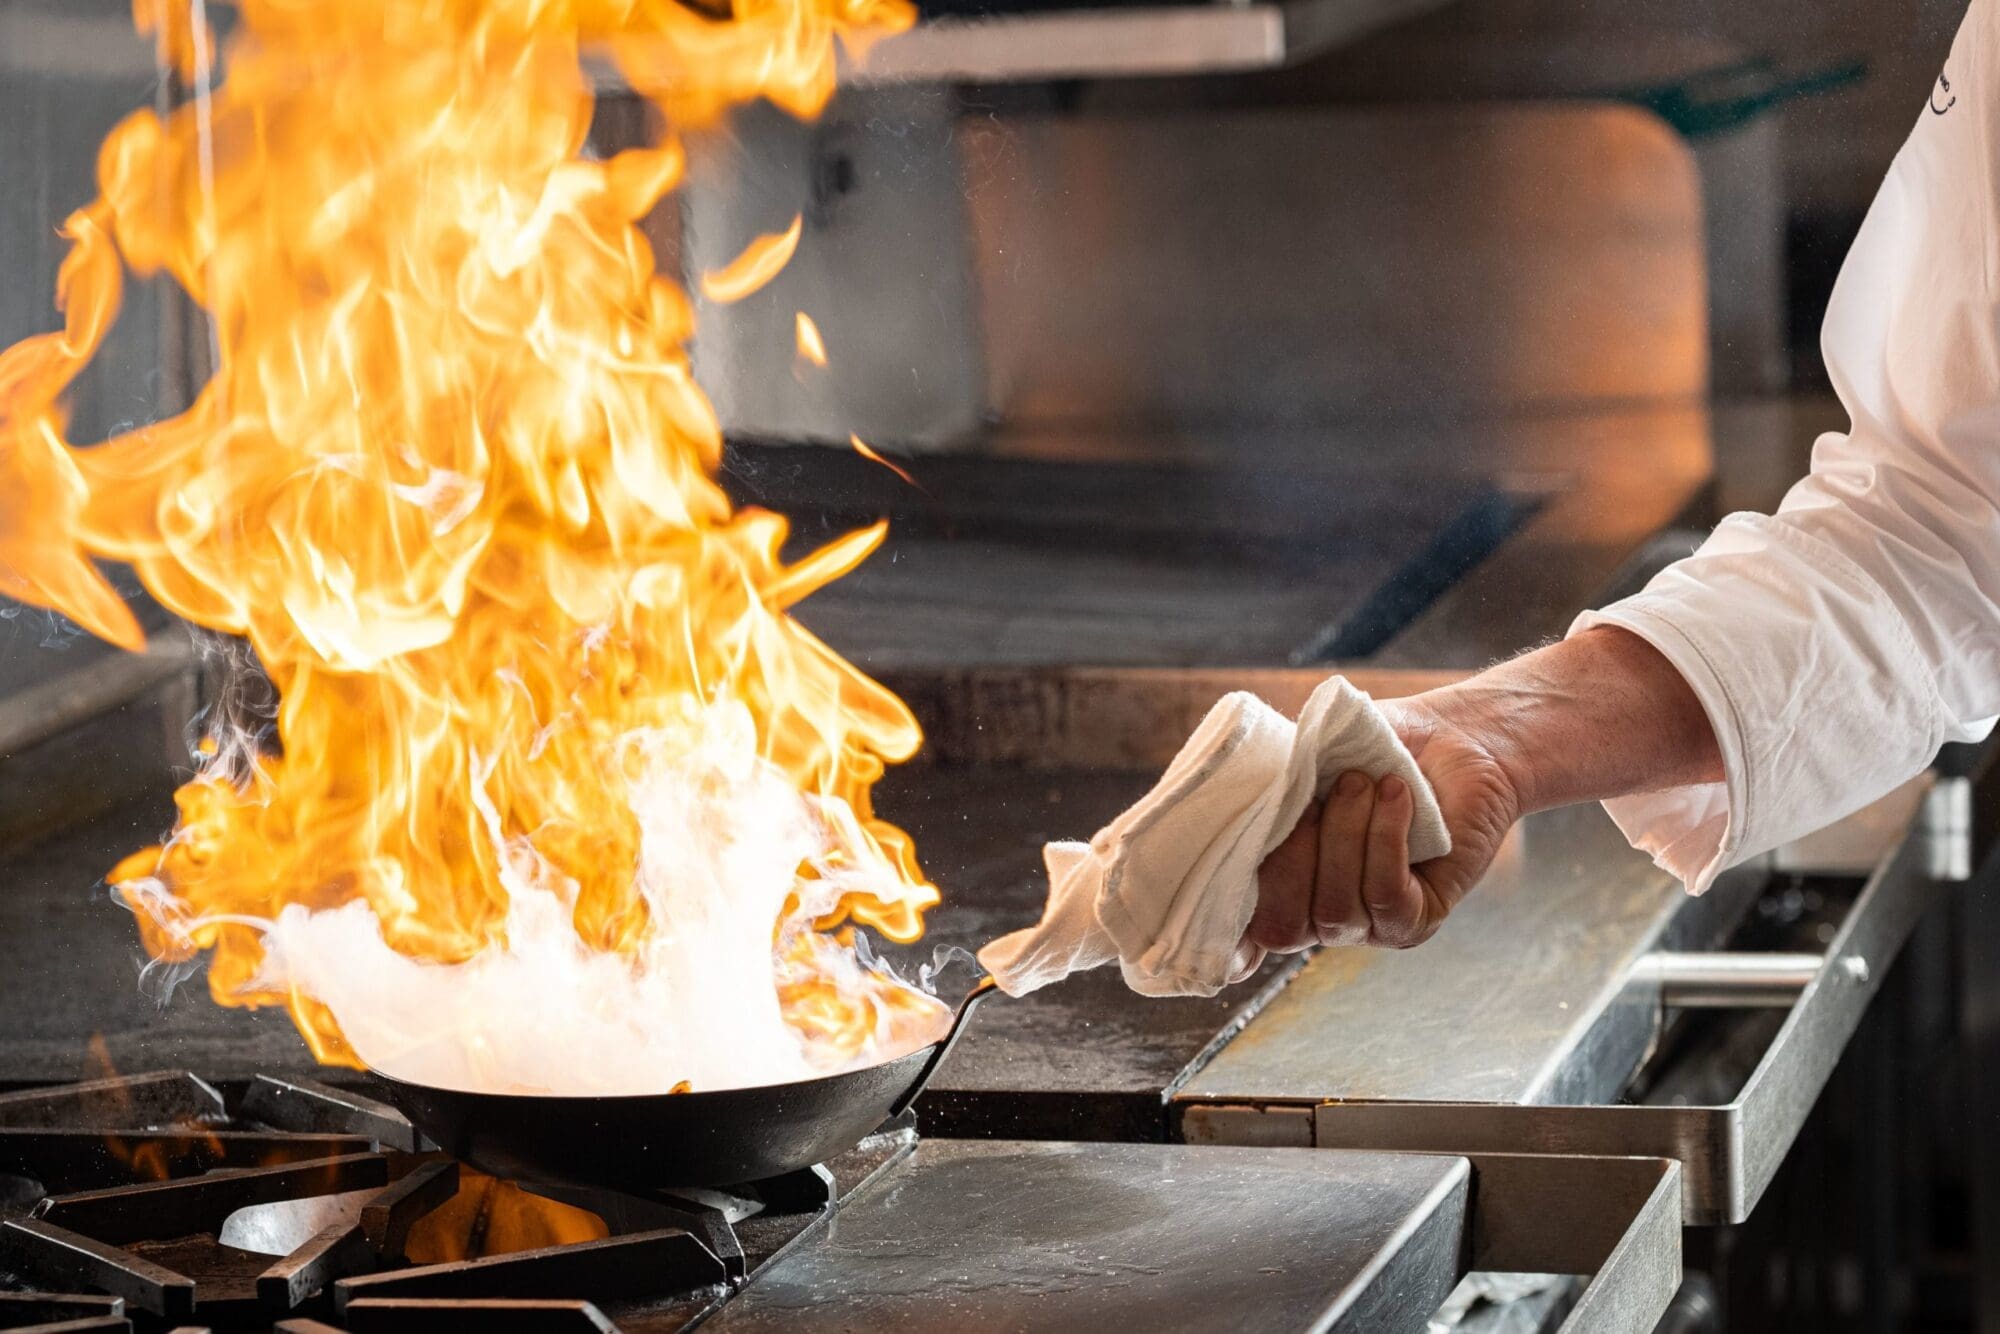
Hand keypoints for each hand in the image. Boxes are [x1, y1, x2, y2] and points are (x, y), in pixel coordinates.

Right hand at [1245, 696, 1522, 951]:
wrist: (1452, 738)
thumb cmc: (1373, 748)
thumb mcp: (1308, 758)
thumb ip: (1270, 782)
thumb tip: (1240, 795)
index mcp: (1279, 884)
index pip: (1241, 933)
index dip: (1226, 940)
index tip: (1213, 922)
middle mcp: (1317, 915)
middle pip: (1279, 926)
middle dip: (1289, 858)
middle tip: (1316, 796)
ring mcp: (1366, 926)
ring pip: (1335, 909)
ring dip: (1345, 835)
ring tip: (1361, 780)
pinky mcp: (1416, 920)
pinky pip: (1384, 897)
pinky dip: (1384, 840)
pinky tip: (1395, 796)